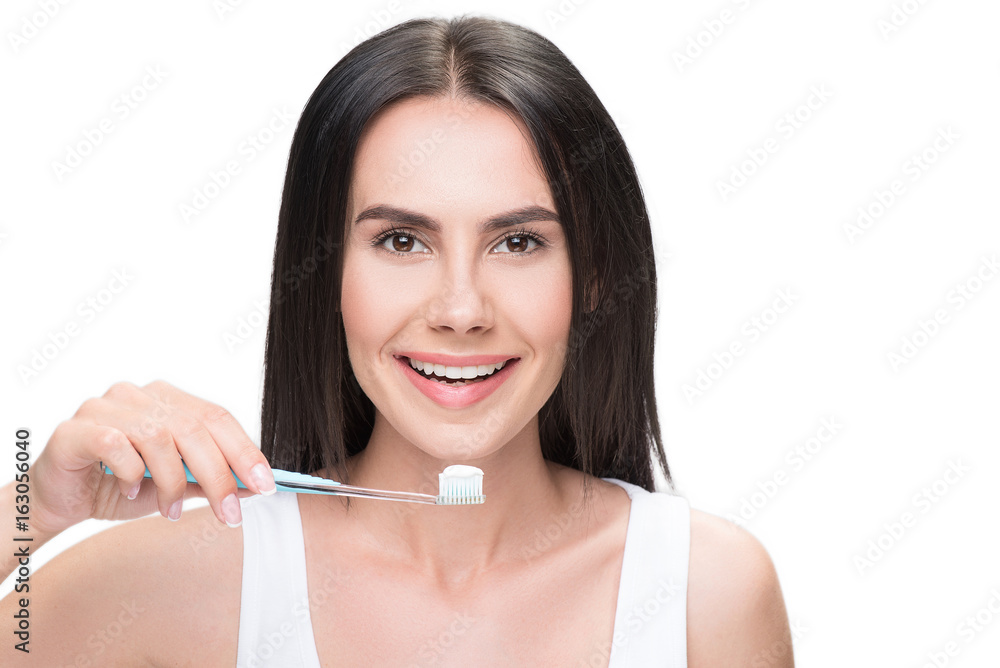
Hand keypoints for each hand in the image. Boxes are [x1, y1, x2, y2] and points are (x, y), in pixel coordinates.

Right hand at [28, 380, 275, 536]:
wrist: (62, 500)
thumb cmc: (122, 487)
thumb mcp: (176, 487)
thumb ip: (211, 482)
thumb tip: (255, 486)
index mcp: (170, 400)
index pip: (218, 418)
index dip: (245, 451)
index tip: (266, 485)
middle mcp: (141, 395)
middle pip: (194, 428)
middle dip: (219, 476)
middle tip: (229, 513)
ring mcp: (107, 406)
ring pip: (159, 437)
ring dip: (173, 481)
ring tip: (171, 511)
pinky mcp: (77, 428)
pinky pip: (116, 443)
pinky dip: (132, 472)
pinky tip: (132, 491)